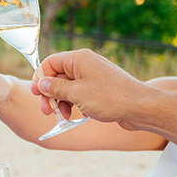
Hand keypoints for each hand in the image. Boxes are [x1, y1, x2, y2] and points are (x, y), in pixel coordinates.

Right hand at [33, 50, 149, 126]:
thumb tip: (42, 83)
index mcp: (79, 59)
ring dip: (62, 102)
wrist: (139, 108)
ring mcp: (94, 77)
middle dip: (50, 94)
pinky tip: (78, 116)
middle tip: (47, 111)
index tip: (37, 94)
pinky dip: (74, 104)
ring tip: (63, 117)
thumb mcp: (77, 93)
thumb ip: (56, 88)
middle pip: (58, 76)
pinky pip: (80, 94)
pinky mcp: (100, 90)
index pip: (51, 62)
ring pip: (68, 88)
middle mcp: (86, 65)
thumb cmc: (110, 98)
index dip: (40, 77)